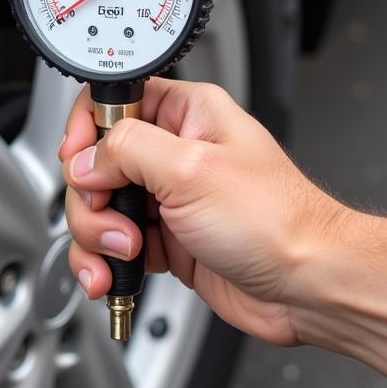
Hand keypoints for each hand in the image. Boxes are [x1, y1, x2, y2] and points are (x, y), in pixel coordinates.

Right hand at [60, 78, 344, 345]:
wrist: (307, 287)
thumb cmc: (277, 221)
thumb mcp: (192, 169)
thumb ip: (127, 150)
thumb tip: (85, 158)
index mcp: (186, 113)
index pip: (113, 100)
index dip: (86, 129)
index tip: (78, 159)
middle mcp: (173, 151)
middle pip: (94, 161)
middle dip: (92, 197)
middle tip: (116, 218)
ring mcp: (166, 197)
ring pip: (97, 207)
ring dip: (96, 236)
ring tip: (126, 254)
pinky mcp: (163, 239)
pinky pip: (112, 245)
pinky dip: (104, 262)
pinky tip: (113, 276)